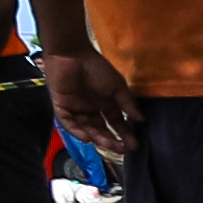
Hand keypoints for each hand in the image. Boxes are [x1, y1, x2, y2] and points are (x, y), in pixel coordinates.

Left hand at [44, 37, 139, 155]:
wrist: (72, 54)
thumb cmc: (96, 68)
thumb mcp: (117, 86)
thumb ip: (127, 103)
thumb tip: (141, 119)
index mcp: (105, 103)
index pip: (115, 123)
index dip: (124, 134)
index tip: (133, 145)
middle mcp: (91, 109)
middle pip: (100, 129)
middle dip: (110, 140)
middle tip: (120, 149)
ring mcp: (76, 108)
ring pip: (85, 128)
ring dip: (96, 137)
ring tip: (107, 144)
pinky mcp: (61, 106)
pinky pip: (68, 123)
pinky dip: (76, 131)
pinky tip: (88, 138)